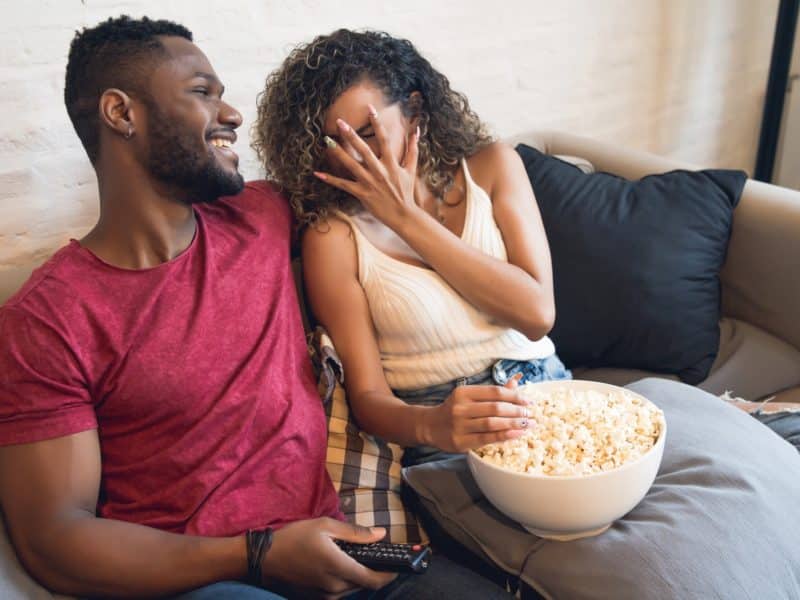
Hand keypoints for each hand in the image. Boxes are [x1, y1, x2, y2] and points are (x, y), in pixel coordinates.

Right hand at [261, 517, 396, 598]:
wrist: (264, 558)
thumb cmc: (294, 537)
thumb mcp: (326, 526)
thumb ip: (356, 532)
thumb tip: (381, 534)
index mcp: (339, 568)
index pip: (374, 580)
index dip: (389, 575)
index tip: (397, 565)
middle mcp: (334, 587)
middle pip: (364, 584)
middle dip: (373, 571)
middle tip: (374, 554)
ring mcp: (324, 595)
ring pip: (351, 588)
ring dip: (357, 576)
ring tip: (353, 557)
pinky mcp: (315, 598)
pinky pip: (337, 592)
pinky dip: (344, 580)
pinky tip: (337, 565)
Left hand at [314, 104, 420, 230]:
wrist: (403, 215)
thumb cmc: (407, 192)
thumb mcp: (412, 170)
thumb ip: (413, 149)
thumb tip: (417, 131)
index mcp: (391, 163)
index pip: (384, 139)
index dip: (377, 123)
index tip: (370, 108)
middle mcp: (380, 171)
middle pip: (363, 150)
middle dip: (351, 135)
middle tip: (340, 122)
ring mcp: (370, 182)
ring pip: (351, 165)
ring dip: (338, 153)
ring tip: (327, 142)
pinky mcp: (362, 193)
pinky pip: (344, 185)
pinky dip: (331, 180)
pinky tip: (318, 173)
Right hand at [421, 374, 530, 451]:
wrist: (430, 426)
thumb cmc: (454, 409)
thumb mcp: (469, 396)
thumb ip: (493, 392)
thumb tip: (516, 381)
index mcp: (463, 392)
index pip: (495, 392)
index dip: (514, 396)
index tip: (528, 401)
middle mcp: (460, 407)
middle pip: (495, 408)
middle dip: (517, 411)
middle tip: (530, 414)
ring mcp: (460, 425)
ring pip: (493, 423)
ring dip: (514, 424)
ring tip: (528, 424)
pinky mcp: (461, 441)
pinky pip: (487, 438)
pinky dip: (505, 436)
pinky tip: (517, 434)